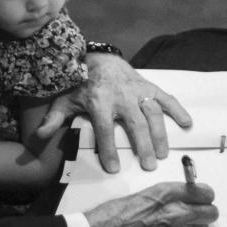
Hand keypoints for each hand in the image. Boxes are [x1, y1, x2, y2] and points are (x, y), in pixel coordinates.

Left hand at [35, 53, 191, 171]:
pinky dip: (177, 109)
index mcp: (99, 102)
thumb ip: (53, 120)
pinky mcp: (148, 85)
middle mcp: (121, 96)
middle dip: (143, 145)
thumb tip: (39, 137)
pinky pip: (166, 97)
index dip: (108, 149)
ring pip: (152, 113)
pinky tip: (187, 124)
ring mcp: (137, 90)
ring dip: (160, 133)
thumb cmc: (79, 84)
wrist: (96, 57)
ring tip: (163, 154)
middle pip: (134, 123)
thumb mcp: (63, 101)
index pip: (105, 129)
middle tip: (149, 165)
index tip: (113, 168)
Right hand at [84, 182, 217, 226]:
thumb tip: (181, 198)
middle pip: (210, 212)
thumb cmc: (111, 216)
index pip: (203, 191)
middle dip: (206, 212)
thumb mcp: (141, 195)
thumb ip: (164, 197)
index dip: (205, 195)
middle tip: (199, 213)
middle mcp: (173, 212)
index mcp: (164, 193)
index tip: (203, 197)